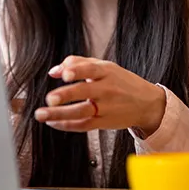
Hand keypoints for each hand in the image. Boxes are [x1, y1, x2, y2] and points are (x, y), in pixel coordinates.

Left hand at [34, 55, 165, 134]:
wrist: (147, 103)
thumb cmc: (120, 81)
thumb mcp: (104, 66)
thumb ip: (77, 63)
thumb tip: (53, 72)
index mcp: (106, 71)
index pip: (90, 69)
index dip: (77, 71)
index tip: (65, 75)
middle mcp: (106, 89)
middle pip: (84, 92)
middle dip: (66, 95)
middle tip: (50, 98)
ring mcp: (106, 108)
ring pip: (81, 112)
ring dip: (59, 114)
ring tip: (41, 114)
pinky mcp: (104, 123)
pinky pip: (83, 125)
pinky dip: (66, 125)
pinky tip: (52, 123)